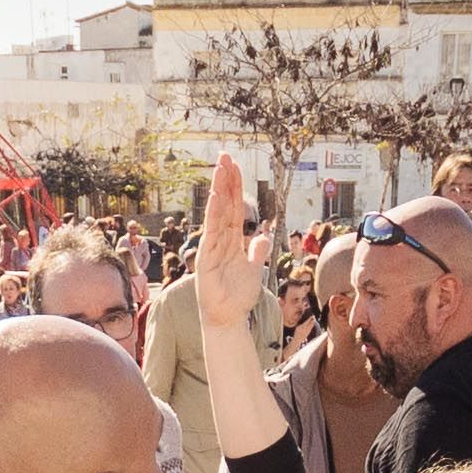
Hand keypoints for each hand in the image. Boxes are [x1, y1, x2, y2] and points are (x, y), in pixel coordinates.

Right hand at [196, 152, 266, 333]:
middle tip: (224, 155)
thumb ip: (258, 251)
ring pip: (217, 212)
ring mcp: (212, 246)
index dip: (234, 187)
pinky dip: (213, 213)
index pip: (234, 208)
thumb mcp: (255, 270)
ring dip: (218, 189)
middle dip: (224, 179)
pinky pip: (211, 230)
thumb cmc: (238, 296)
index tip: (234, 165)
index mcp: (232, 240)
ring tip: (220, 167)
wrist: (227, 317)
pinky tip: (216, 196)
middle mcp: (220, 239)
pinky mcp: (207, 256)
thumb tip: (264, 235)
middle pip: (224, 203)